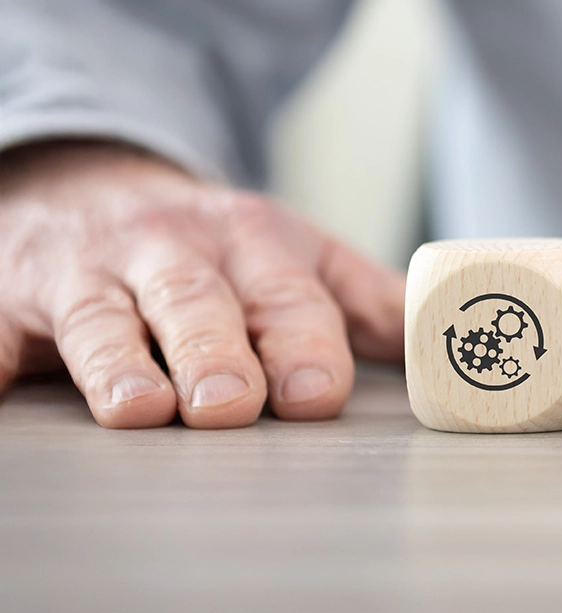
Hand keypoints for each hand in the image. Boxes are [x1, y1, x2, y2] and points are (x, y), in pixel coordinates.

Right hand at [0, 142, 403, 428]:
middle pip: (196, 304)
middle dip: (215, 352)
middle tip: (229, 406)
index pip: (288, 299)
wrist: (94, 186)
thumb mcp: (299, 258)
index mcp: (254, 246)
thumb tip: (450, 338)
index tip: (314, 391)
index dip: (303, 344)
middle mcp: (171, 252)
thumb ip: (369, 302)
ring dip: (118, 362)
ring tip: (138, 409)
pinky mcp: (12, 293)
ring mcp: (87, 271)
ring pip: (100, 317)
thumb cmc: (217, 249)